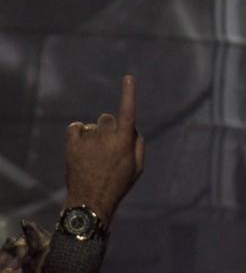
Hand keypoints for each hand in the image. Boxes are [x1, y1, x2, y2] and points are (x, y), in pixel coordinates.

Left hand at [63, 75, 144, 225]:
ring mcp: (88, 141)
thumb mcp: (138, 167)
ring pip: (93, 125)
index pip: (128, 111)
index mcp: (124, 141)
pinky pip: (75, 128)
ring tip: (94, 154)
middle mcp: (106, 137)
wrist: (91, 203)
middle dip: (110, 127)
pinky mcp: (72, 147)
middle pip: (108, 118)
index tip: (128, 78)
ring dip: (95, 134)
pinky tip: (81, 144)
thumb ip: (137, 144)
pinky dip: (78, 132)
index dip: (129, 93)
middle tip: (109, 146)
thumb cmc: (118, 184)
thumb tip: (131, 128)